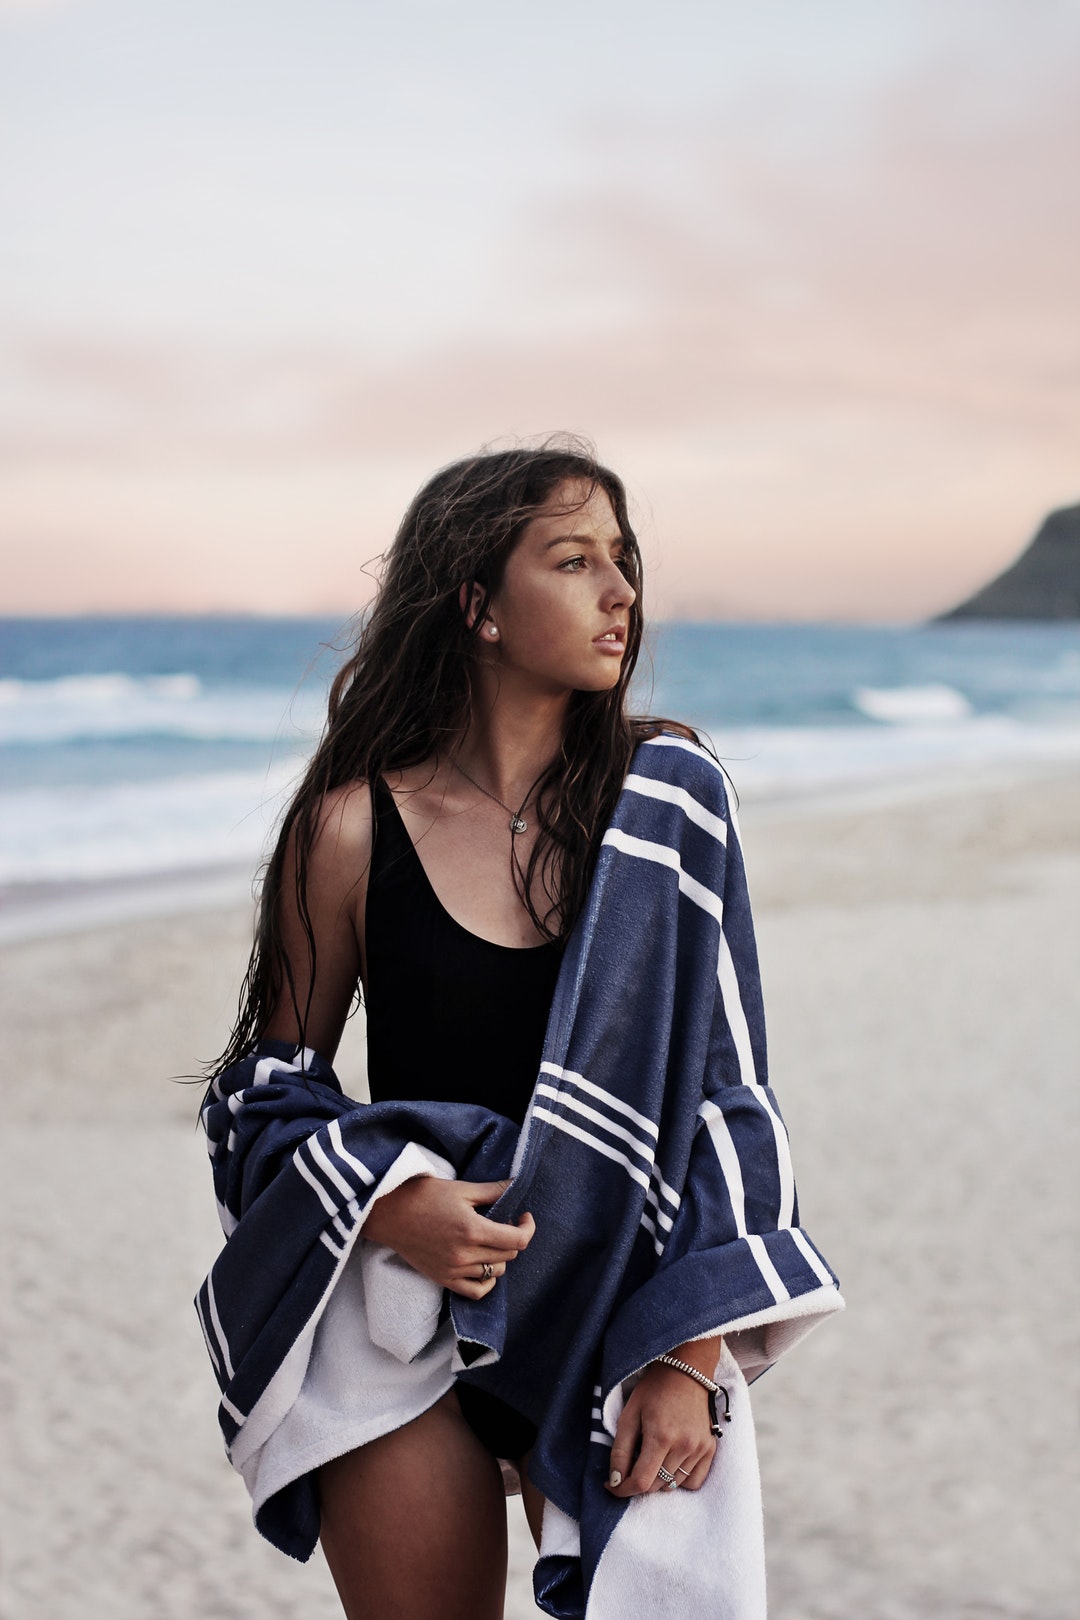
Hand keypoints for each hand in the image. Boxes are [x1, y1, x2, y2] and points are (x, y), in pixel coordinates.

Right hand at [362, 1176, 534, 1298]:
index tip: (524, 1217)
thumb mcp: (462, 1188)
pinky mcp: (443, 1279)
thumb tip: (516, 1186)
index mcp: (473, 1230)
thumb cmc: (424, 1195)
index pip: (517, 1240)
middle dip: (513, 1238)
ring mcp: (454, 1270)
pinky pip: (475, 1291)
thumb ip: (493, 1191)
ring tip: (491, 1240)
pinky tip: (485, 1266)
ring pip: (495, 1273)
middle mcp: (465, 1255)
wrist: (390, 1213)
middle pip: (508, 1256)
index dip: (528, 1228)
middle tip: (504, 1222)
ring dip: (500, 1256)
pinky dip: (487, 1282)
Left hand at [605, 1342, 720, 1496]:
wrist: (686, 1372)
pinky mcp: (710, 1448)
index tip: (612, 1485)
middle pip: (656, 1486)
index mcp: (661, 1437)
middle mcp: (684, 1446)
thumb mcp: (629, 1414)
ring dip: (658, 1480)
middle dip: (638, 1481)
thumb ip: (620, 1450)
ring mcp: (699, 1449)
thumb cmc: (653, 1390)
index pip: (641, 1482)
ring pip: (673, 1485)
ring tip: (651, 1457)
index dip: (623, 1489)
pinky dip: (679, 1480)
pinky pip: (694, 1482)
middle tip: (630, 1465)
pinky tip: (670, 1463)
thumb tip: (615, 1481)